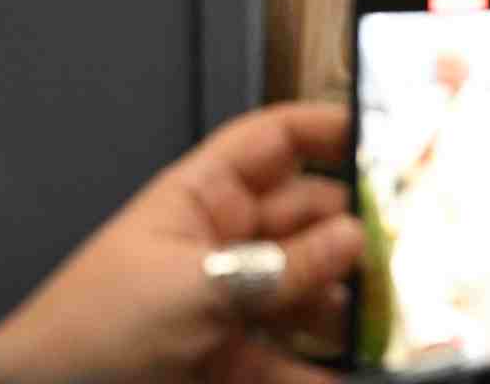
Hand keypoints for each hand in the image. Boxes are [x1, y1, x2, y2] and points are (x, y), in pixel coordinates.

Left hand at [0, 102, 363, 383]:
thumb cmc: (83, 334)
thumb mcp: (190, 289)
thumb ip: (276, 269)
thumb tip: (348, 242)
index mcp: (200, 199)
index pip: (274, 143)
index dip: (325, 130)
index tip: (383, 136)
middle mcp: (223, 246)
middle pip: (308, 221)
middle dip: (356, 232)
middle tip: (406, 248)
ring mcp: (232, 306)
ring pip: (311, 293)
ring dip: (350, 306)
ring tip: (392, 318)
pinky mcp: (235, 362)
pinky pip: (296, 360)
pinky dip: (325, 369)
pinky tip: (355, 371)